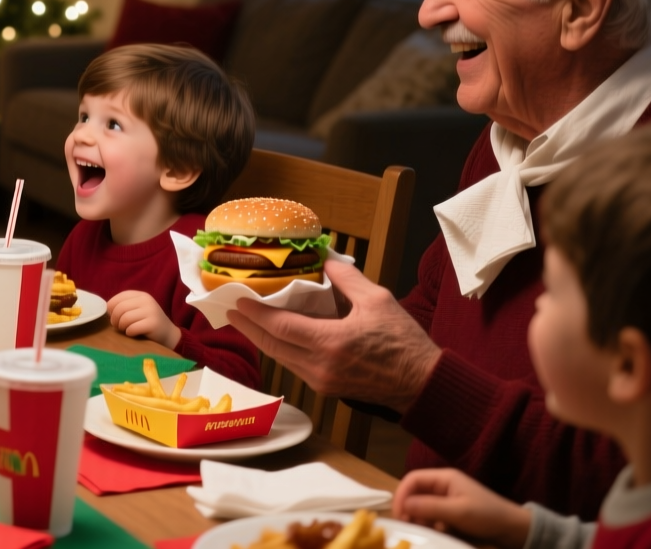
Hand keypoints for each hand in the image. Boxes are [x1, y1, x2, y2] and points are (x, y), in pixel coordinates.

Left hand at [107, 290, 180, 349]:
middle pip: (120, 308)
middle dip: (114, 319)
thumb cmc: (148, 323)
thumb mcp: (137, 310)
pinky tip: (133, 334)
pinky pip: (132, 328)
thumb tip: (105, 309)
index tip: (112, 317)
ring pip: (125, 318)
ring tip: (125, 330)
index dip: (111, 309)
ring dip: (121, 327)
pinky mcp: (153, 324)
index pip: (118, 298)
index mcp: (141, 295)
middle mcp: (146, 300)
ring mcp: (151, 311)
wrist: (169, 335)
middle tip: (117, 326)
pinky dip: (129, 333)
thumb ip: (124, 306)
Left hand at [228, 258, 440, 412]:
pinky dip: (280, 349)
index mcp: (331, 343)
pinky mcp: (326, 389)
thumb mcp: (378, 301)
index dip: (255, 313)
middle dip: (248, 327)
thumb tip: (326, 261)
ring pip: (280, 358)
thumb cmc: (404, 343)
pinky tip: (273, 336)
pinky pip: (293, 366)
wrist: (422, 385)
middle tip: (228, 309)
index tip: (237, 299)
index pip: (280, 327)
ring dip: (261, 338)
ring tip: (245, 320)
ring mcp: (321, 381)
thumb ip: (347, 279)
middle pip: (272, 345)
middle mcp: (320, 366)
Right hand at [394, 468, 531, 548]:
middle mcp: (443, 488)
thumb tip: (402, 506)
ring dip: (419, 521)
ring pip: (422, 509)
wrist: (515, 531)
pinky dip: (430, 528)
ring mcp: (448, 502)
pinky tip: (435, 537)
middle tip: (406, 529)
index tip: (399, 516)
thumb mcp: (459, 512)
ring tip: (421, 535)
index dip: (401, 495)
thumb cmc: (488, 516)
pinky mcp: (452, 516)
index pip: (412, 480)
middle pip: (415, 494)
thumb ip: (430, 508)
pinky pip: (433, 520)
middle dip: (408, 511)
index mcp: (445, 478)